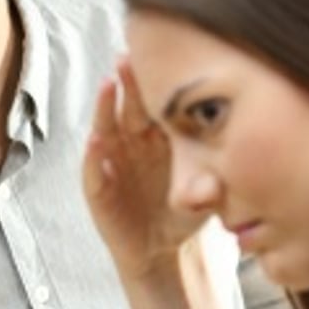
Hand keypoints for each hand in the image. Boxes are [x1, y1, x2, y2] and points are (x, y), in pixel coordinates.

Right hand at [82, 61, 205, 279]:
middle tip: (127, 58)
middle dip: (127, 82)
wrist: (161, 251)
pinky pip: (93, 171)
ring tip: (107, 86)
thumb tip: (214, 181)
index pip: (154, 104)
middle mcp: (131, 145)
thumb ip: (210, 185)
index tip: (159, 56)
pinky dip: (93, 157)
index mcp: (157, 138)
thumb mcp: (203, 196)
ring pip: (105, 129)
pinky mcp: (99, 191)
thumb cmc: (183, 214)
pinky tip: (95, 143)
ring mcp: (112, 164)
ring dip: (104, 107)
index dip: (154, 81)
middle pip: (128, 107)